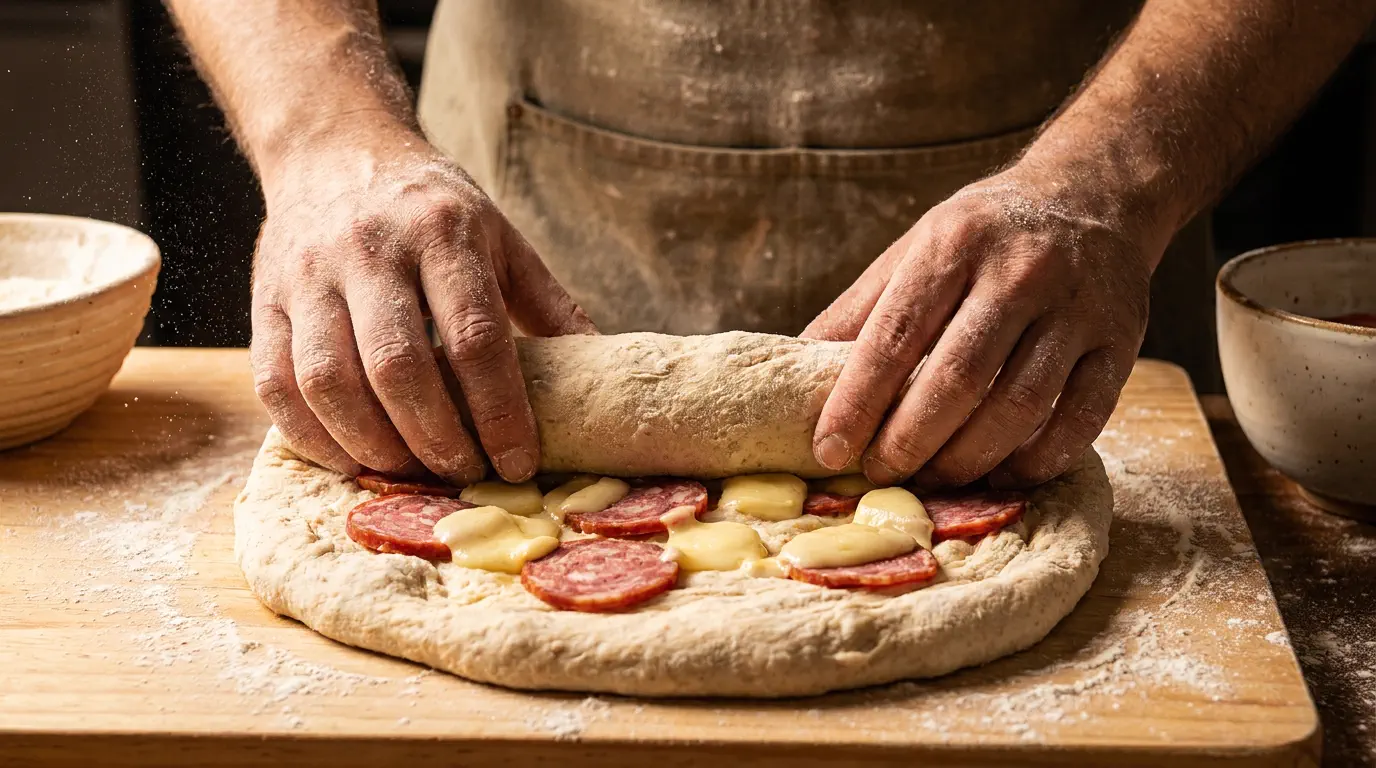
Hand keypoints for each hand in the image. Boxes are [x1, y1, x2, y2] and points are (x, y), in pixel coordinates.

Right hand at [250, 121, 594, 483]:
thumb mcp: (500, 238)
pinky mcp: (262, 301)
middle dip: (437, 439)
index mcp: (441, 232)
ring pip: (329, 383)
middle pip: (399, 368)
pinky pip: (276, 385)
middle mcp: (369, 250)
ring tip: (411, 474)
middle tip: (465, 474)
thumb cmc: (431, 207)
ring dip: (373, 447)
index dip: (499, 412)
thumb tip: (602, 372)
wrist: (333, 149)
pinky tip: (351, 460)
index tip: (519, 462)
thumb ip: (548, 305)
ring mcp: (306, 276)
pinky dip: (312, 438)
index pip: (475, 338)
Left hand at [804, 163, 1164, 488]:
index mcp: (954, 244)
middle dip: (909, 443)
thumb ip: (859, 312)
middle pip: (956, 380)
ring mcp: (1077, 307)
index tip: (830, 451)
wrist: (1093, 194)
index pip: (894, 338)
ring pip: (1017, 408)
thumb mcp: (914, 250)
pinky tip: (1001, 474)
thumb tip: (795, 376)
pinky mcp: (1121, 341)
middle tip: (882, 474)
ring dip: (967, 461)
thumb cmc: (983, 235)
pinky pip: (1080, 421)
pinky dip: (1035, 461)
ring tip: (933, 479)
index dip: (857, 404)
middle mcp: (1019, 271)